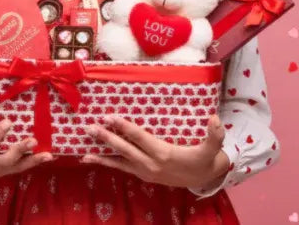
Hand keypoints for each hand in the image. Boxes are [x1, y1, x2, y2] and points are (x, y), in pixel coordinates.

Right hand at [0, 109, 52, 179]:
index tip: (7, 122)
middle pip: (4, 162)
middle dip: (18, 152)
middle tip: (32, 140)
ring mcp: (0, 169)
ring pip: (17, 167)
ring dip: (33, 160)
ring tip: (48, 154)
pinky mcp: (10, 168)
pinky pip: (24, 166)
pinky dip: (36, 161)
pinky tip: (50, 155)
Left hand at [80, 114, 229, 189]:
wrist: (203, 180)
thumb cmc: (205, 160)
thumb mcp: (212, 149)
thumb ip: (214, 134)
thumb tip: (214, 119)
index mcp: (164, 153)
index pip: (140, 138)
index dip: (125, 127)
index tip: (110, 117)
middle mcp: (150, 164)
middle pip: (125, 149)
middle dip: (107, 138)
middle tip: (90, 128)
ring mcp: (145, 171)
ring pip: (120, 162)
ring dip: (102, 155)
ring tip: (83, 152)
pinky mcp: (142, 174)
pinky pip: (121, 168)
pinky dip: (107, 163)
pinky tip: (92, 159)